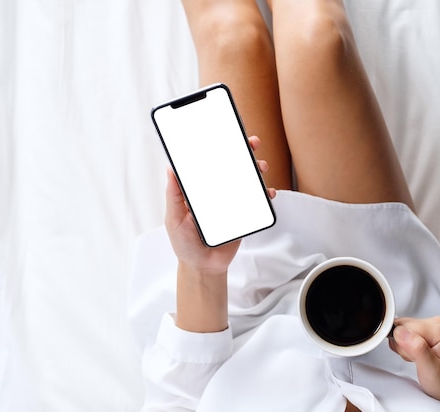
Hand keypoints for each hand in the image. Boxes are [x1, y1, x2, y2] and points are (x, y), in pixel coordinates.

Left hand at [164, 135, 275, 273]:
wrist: (202, 267)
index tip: (226, 134)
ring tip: (261, 167)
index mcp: (201, 190)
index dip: (219, 148)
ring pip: (248, 181)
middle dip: (244, 152)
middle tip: (251, 143)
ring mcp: (233, 203)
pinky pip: (258, 202)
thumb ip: (174, 195)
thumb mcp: (174, 218)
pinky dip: (266, 195)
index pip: (211, 163)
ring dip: (257, 170)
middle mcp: (218, 193)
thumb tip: (170, 169)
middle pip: (233, 167)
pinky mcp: (244, 216)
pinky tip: (269, 193)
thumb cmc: (184, 243)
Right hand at [389, 317, 439, 410]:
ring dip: (404, 347)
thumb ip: (417, 349)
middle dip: (403, 346)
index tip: (414, 357)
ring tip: (418, 359)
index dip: (404, 346)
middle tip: (417, 360)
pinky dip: (405, 346)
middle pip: (402, 327)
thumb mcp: (431, 370)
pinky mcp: (423, 328)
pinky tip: (416, 354)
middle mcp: (435, 323)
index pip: (405, 328)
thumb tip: (400, 332)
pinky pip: (402, 332)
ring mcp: (429, 324)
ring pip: (401, 330)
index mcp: (439, 330)